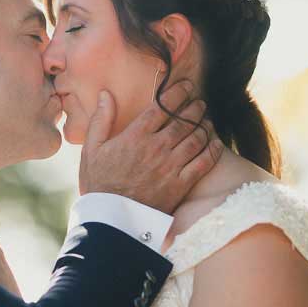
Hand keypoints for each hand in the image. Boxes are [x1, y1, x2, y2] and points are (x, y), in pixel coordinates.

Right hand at [79, 80, 223, 213]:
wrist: (111, 220)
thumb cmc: (99, 184)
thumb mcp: (91, 150)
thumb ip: (100, 120)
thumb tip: (106, 94)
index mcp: (135, 136)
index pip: (163, 106)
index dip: (178, 92)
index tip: (186, 86)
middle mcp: (156, 148)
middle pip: (184, 120)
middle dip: (195, 107)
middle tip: (200, 103)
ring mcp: (170, 167)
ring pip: (196, 138)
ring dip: (205, 125)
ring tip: (207, 120)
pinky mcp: (180, 185)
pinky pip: (203, 163)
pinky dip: (212, 150)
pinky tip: (215, 143)